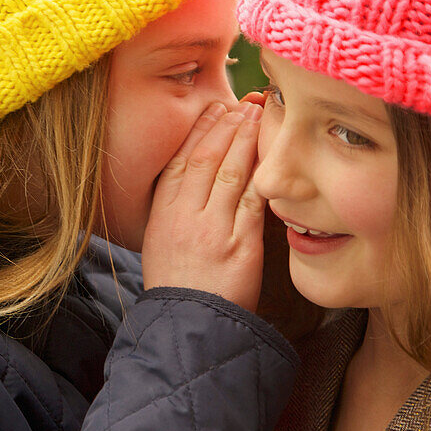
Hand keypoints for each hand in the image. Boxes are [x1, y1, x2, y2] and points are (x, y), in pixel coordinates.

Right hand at [142, 100, 264, 309]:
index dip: (198, 132)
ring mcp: (212, 230)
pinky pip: (253, 201)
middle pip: (205, 160)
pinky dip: (262, 175)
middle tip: (241, 106)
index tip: (213, 111)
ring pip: (230, 174)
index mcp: (162, 215)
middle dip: (224, 128)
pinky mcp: (240, 245)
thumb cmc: (178, 287)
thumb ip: (174, 211)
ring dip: (245, 141)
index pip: (180, 162)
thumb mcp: (159, 244)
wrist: (188, 325)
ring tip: (257, 119)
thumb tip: (192, 180)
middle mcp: (184, 218)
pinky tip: (271, 158)